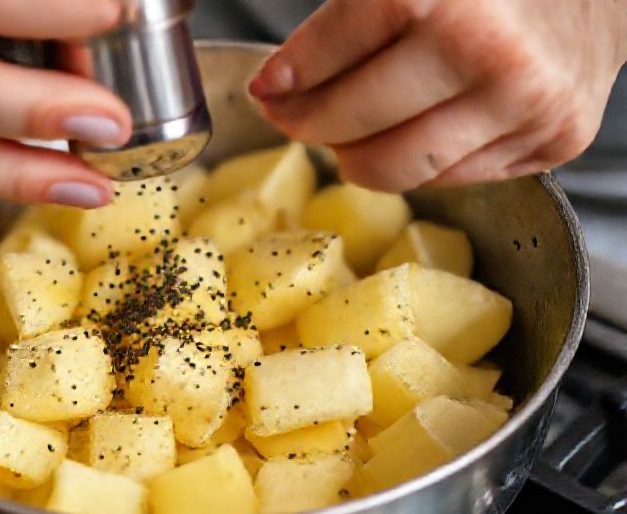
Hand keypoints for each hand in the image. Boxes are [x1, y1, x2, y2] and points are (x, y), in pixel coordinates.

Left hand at [249, 0, 626, 190]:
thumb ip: (345, 19)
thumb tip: (278, 84)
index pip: (332, 51)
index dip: (289, 76)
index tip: (270, 87)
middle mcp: (489, 51)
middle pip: (353, 124)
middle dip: (310, 123)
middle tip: (301, 113)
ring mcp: (527, 103)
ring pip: (398, 170)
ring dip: (359, 155)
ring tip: (358, 127)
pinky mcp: (556, 138)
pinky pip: (453, 180)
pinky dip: (422, 161)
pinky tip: (425, 125)